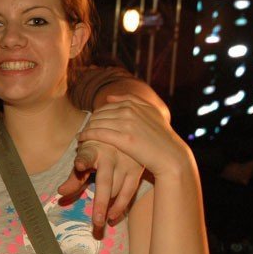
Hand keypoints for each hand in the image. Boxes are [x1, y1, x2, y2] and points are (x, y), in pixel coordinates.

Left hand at [58, 139, 144, 226]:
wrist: (118, 133)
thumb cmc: (96, 149)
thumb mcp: (83, 160)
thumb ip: (74, 178)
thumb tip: (60, 193)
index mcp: (93, 150)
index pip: (86, 156)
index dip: (83, 161)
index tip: (80, 165)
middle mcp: (111, 156)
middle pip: (105, 182)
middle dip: (101, 203)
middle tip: (96, 222)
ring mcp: (125, 163)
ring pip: (118, 189)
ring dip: (110, 207)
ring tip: (101, 222)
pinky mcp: (136, 170)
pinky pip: (129, 192)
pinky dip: (121, 206)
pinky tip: (113, 217)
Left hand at [77, 94, 193, 178]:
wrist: (171, 156)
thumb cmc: (160, 138)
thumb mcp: (151, 114)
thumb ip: (133, 102)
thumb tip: (109, 97)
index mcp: (135, 104)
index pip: (107, 106)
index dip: (97, 114)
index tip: (92, 122)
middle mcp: (130, 111)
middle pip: (100, 114)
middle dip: (90, 122)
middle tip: (84, 130)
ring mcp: (127, 124)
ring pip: (97, 123)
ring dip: (86, 129)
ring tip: (81, 136)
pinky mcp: (124, 138)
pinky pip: (98, 133)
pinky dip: (87, 135)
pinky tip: (81, 139)